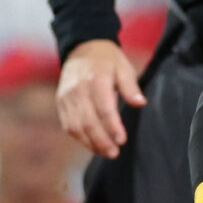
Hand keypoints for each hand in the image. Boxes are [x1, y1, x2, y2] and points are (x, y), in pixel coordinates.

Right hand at [58, 38, 144, 157]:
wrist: (81, 49)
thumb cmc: (108, 60)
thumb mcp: (124, 67)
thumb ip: (131, 87)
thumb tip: (140, 103)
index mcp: (96, 79)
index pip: (104, 108)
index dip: (112, 126)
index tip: (122, 140)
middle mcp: (77, 89)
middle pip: (87, 121)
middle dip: (101, 140)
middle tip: (114, 153)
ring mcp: (66, 97)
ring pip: (76, 126)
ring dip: (90, 143)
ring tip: (107, 152)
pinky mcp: (61, 103)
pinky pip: (68, 125)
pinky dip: (80, 138)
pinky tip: (93, 145)